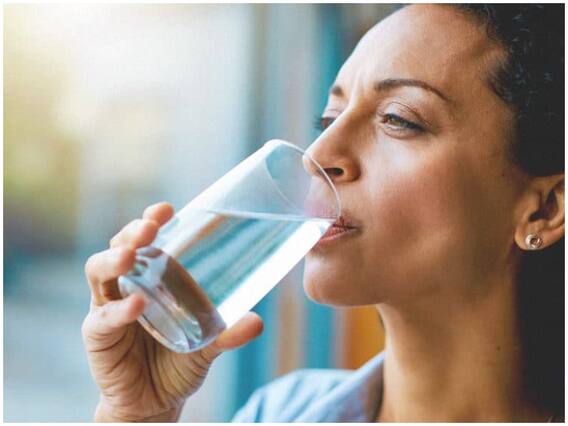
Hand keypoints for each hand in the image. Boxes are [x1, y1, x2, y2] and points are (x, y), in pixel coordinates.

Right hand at [82, 202, 263, 421]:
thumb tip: (258, 321)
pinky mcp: (97, 335)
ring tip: (132, 255)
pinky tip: (137, 306)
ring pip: (99, 273)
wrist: (155, 402)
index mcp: (150, 279)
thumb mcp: (208, 344)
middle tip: (150, 227)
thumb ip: (228, 333)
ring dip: (114, 260)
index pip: (146, 241)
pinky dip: (119, 311)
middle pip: (119, 248)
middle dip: (132, 233)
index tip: (167, 209)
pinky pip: (102, 318)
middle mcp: (125, 286)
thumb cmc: (178, 363)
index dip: (151, 221)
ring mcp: (107, 308)